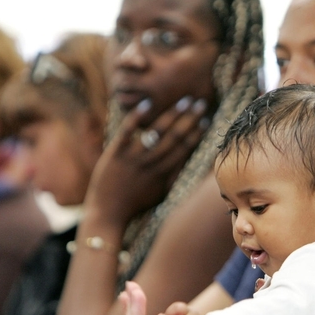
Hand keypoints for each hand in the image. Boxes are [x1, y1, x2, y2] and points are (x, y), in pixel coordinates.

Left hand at [85, 96, 209, 226]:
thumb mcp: (161, 194)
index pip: (185, 149)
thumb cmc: (136, 204)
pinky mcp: (115, 153)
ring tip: (185, 101)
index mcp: (164, 174)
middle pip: (175, 137)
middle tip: (200, 103)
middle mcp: (151, 164)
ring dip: (172, 115)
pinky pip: (128, 131)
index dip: (197, 133)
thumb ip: (175, 177)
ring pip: (157, 132)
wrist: (108, 214)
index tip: (206, 120)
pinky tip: (148, 104)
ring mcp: (133, 158)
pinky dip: (138, 117)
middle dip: (190, 119)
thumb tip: (190, 162)